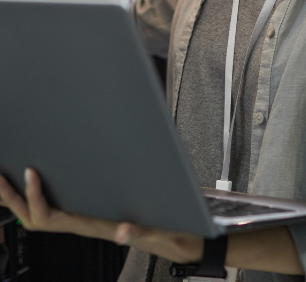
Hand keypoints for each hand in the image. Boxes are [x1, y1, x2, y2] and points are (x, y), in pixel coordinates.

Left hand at [0, 169, 203, 263]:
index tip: (30, 172)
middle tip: (0, 176)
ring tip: (6, 179)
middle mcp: (83, 225)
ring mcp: (84, 222)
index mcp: (92, 226)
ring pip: (41, 217)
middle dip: (13, 200)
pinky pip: (56, 212)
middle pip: (35, 219)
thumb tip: (123, 233)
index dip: (36, 197)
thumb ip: (140, 232)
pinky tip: (36, 185)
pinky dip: (39, 198)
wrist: (178, 242)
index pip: (52, 217)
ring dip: (19, 201)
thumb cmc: (168, 232)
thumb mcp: (158, 230)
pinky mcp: (90, 217)